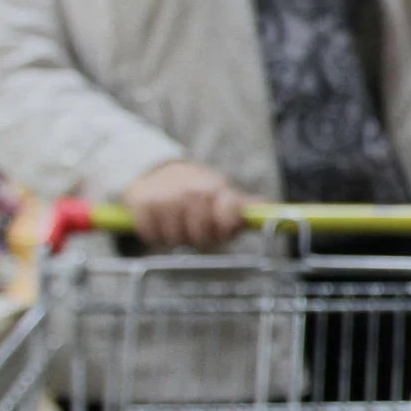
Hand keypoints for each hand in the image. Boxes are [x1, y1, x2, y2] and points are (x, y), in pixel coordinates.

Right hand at [124, 161, 247, 248]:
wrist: (158, 172)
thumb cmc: (197, 191)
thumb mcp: (222, 194)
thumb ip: (244, 206)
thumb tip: (269, 210)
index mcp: (215, 189)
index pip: (229, 217)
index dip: (227, 228)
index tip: (222, 228)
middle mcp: (191, 191)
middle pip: (200, 235)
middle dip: (199, 236)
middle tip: (195, 227)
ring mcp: (165, 197)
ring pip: (175, 238)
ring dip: (176, 237)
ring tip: (178, 223)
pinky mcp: (141, 203)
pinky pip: (150, 234)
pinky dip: (154, 233)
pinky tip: (159, 221)